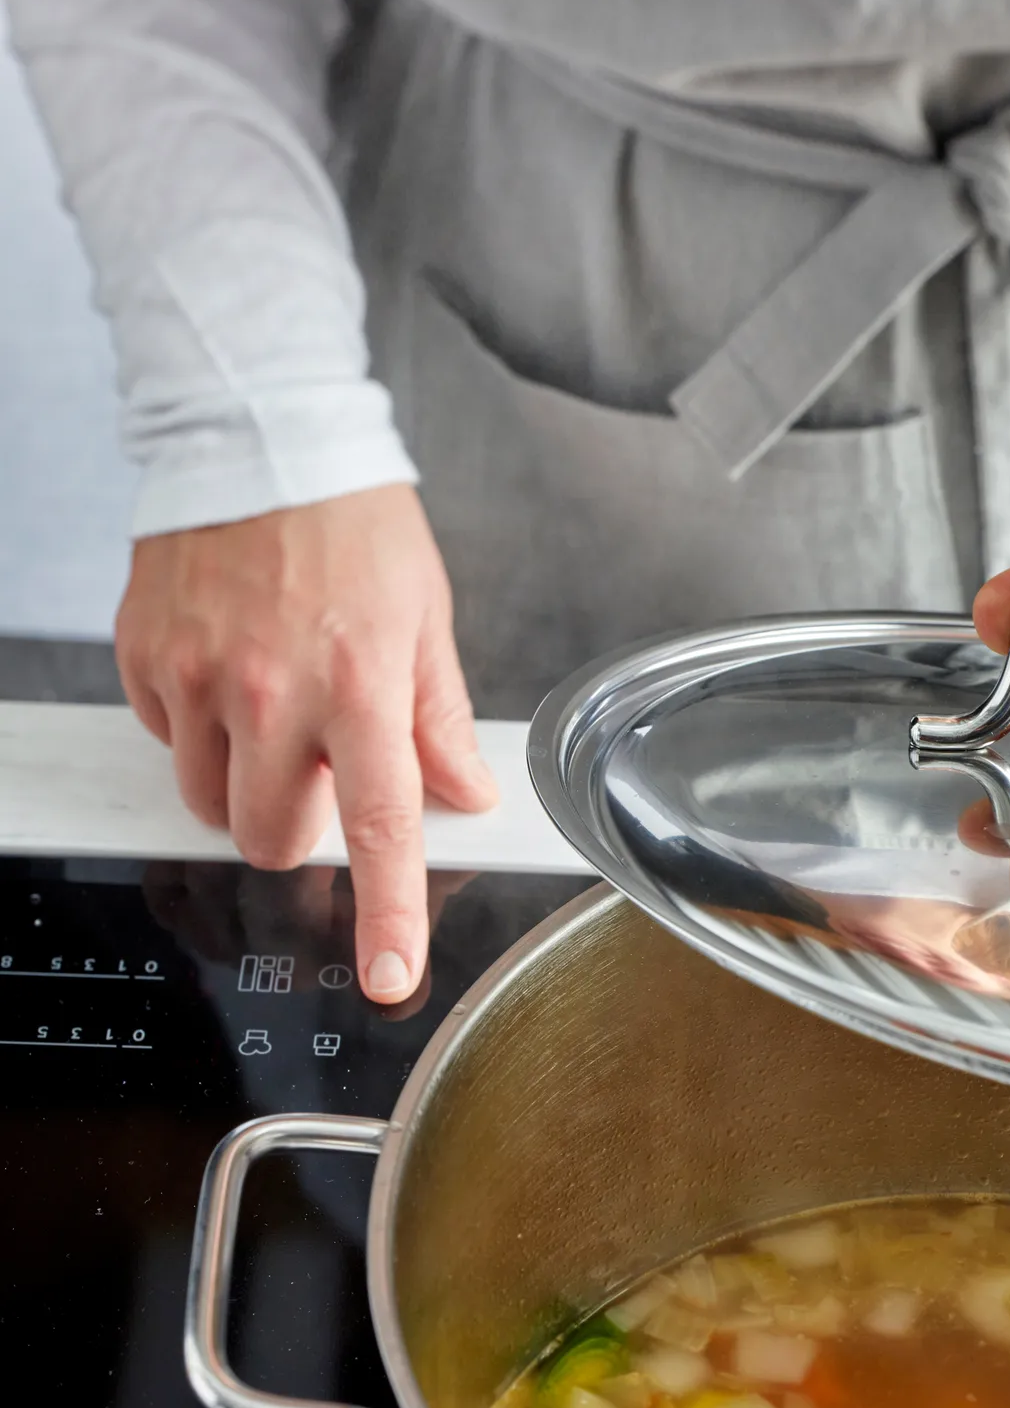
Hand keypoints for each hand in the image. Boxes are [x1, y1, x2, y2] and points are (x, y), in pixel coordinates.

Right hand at [115, 484, 497, 1001]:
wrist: (258, 432)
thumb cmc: (350, 518)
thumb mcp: (424, 617)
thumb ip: (439, 720)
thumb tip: (464, 796)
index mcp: (361, 685)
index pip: (381, 829)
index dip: (388, 916)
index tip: (389, 976)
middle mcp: (274, 691)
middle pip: (271, 840)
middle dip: (298, 826)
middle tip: (320, 767)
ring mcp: (199, 677)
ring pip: (209, 803)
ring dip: (242, 783)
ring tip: (273, 713)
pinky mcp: (147, 657)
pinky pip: (166, 738)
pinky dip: (196, 726)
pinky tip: (228, 670)